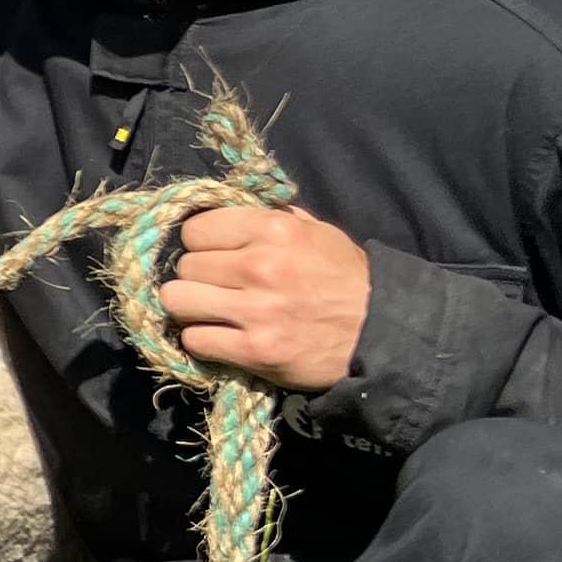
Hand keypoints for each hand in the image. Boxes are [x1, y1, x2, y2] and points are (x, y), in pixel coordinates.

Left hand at [157, 203, 371, 393]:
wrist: (384, 334)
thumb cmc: (349, 279)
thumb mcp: (318, 234)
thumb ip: (272, 220)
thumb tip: (230, 210)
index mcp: (274, 229)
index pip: (195, 230)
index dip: (202, 245)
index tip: (216, 256)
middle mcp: (260, 266)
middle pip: (184, 267)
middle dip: (197, 278)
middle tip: (218, 288)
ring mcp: (256, 311)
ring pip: (177, 301)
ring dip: (190, 309)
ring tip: (212, 312)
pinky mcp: (255, 351)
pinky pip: (194, 340)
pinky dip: (203, 341)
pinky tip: (223, 337)